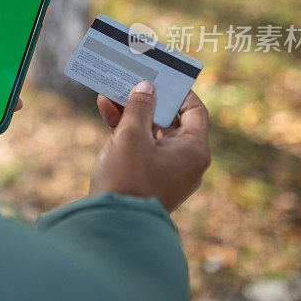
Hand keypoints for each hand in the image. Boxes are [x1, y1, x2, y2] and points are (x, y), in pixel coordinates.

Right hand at [88, 81, 210, 211]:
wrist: (113, 224)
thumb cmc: (128, 179)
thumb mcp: (131, 136)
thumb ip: (140, 106)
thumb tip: (147, 87)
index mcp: (194, 150)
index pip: (194, 110)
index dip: (178, 91)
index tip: (160, 75)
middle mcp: (186, 160)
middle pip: (171, 120)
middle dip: (148, 99)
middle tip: (132, 79)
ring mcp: (167, 170)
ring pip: (152, 132)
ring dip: (132, 112)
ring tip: (112, 91)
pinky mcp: (148, 177)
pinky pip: (141, 146)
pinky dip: (126, 130)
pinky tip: (106, 110)